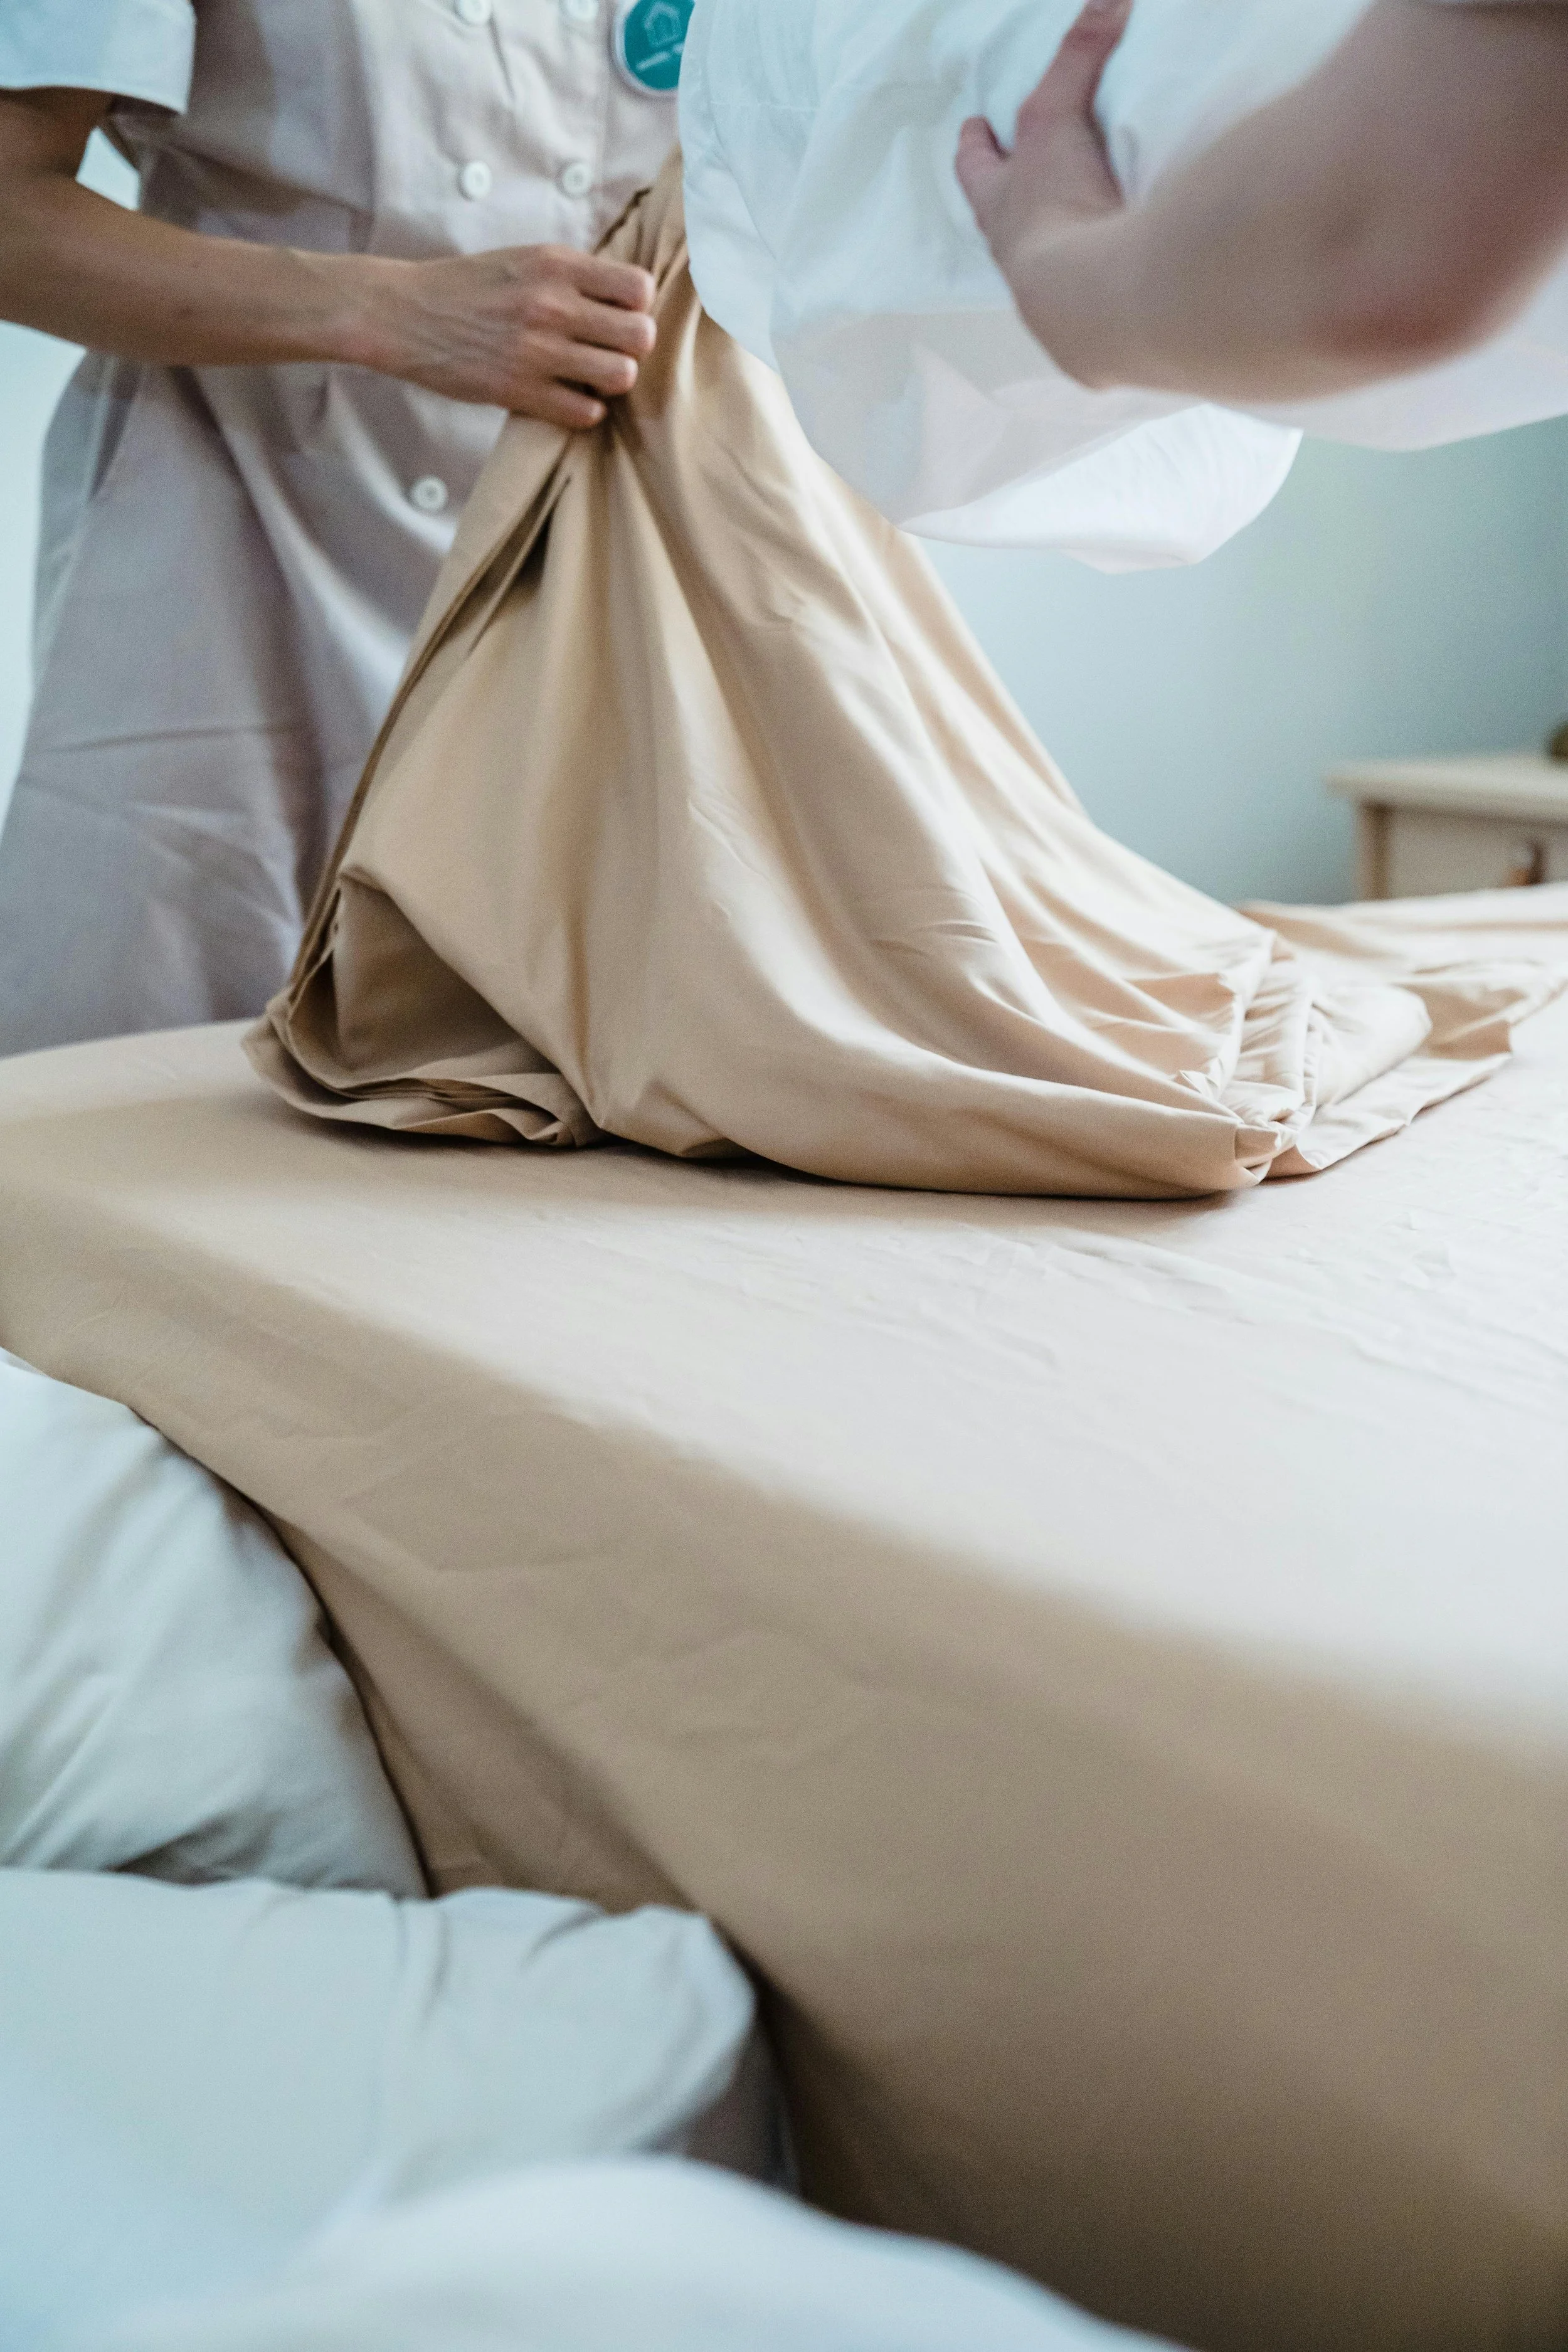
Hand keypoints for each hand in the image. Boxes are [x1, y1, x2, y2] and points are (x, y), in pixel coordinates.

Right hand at [357, 243, 657, 428]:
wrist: (405, 314)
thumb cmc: (470, 287)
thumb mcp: (524, 260)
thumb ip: (574, 276)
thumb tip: (630, 300)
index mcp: (556, 264)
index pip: (639, 287)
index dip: (637, 306)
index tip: (617, 314)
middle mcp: (552, 304)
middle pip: (640, 335)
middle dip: (633, 347)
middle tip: (609, 350)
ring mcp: (537, 350)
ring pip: (621, 376)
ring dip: (612, 381)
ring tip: (590, 375)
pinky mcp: (519, 391)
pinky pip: (586, 412)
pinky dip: (585, 410)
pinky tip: (568, 397)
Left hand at [956, 0, 1131, 280]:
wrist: (1089, 303)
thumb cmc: (1056, 209)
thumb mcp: (1057, 120)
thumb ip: (1080, 57)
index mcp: (999, 206)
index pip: (974, 168)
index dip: (973, 146)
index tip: (972, 127)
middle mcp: (1016, 253)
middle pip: (1001, 220)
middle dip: (1008, 200)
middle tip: (1018, 181)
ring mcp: (1051, 294)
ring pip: (1042, 262)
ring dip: (1055, 243)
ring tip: (1075, 225)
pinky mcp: (1091, 322)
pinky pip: (1091, 290)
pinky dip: (1100, 275)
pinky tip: (1117, 269)